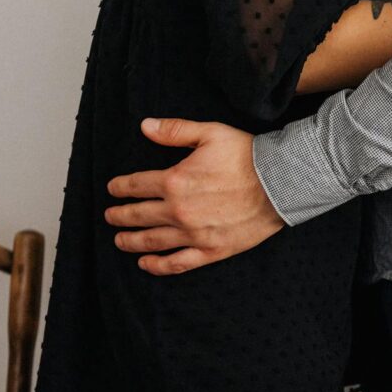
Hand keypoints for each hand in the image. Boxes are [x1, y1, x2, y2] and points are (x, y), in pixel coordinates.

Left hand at [104, 118, 285, 274]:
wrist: (280, 183)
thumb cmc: (247, 156)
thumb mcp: (210, 133)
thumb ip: (175, 130)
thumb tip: (145, 126)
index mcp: (175, 181)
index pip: (136, 185)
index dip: (120, 187)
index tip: (113, 189)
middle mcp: (179, 211)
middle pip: (138, 215)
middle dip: (120, 215)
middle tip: (110, 216)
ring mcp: (194, 234)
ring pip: (152, 241)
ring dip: (131, 241)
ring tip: (120, 240)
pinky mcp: (211, 250)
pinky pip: (177, 262)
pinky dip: (158, 265)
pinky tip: (146, 263)